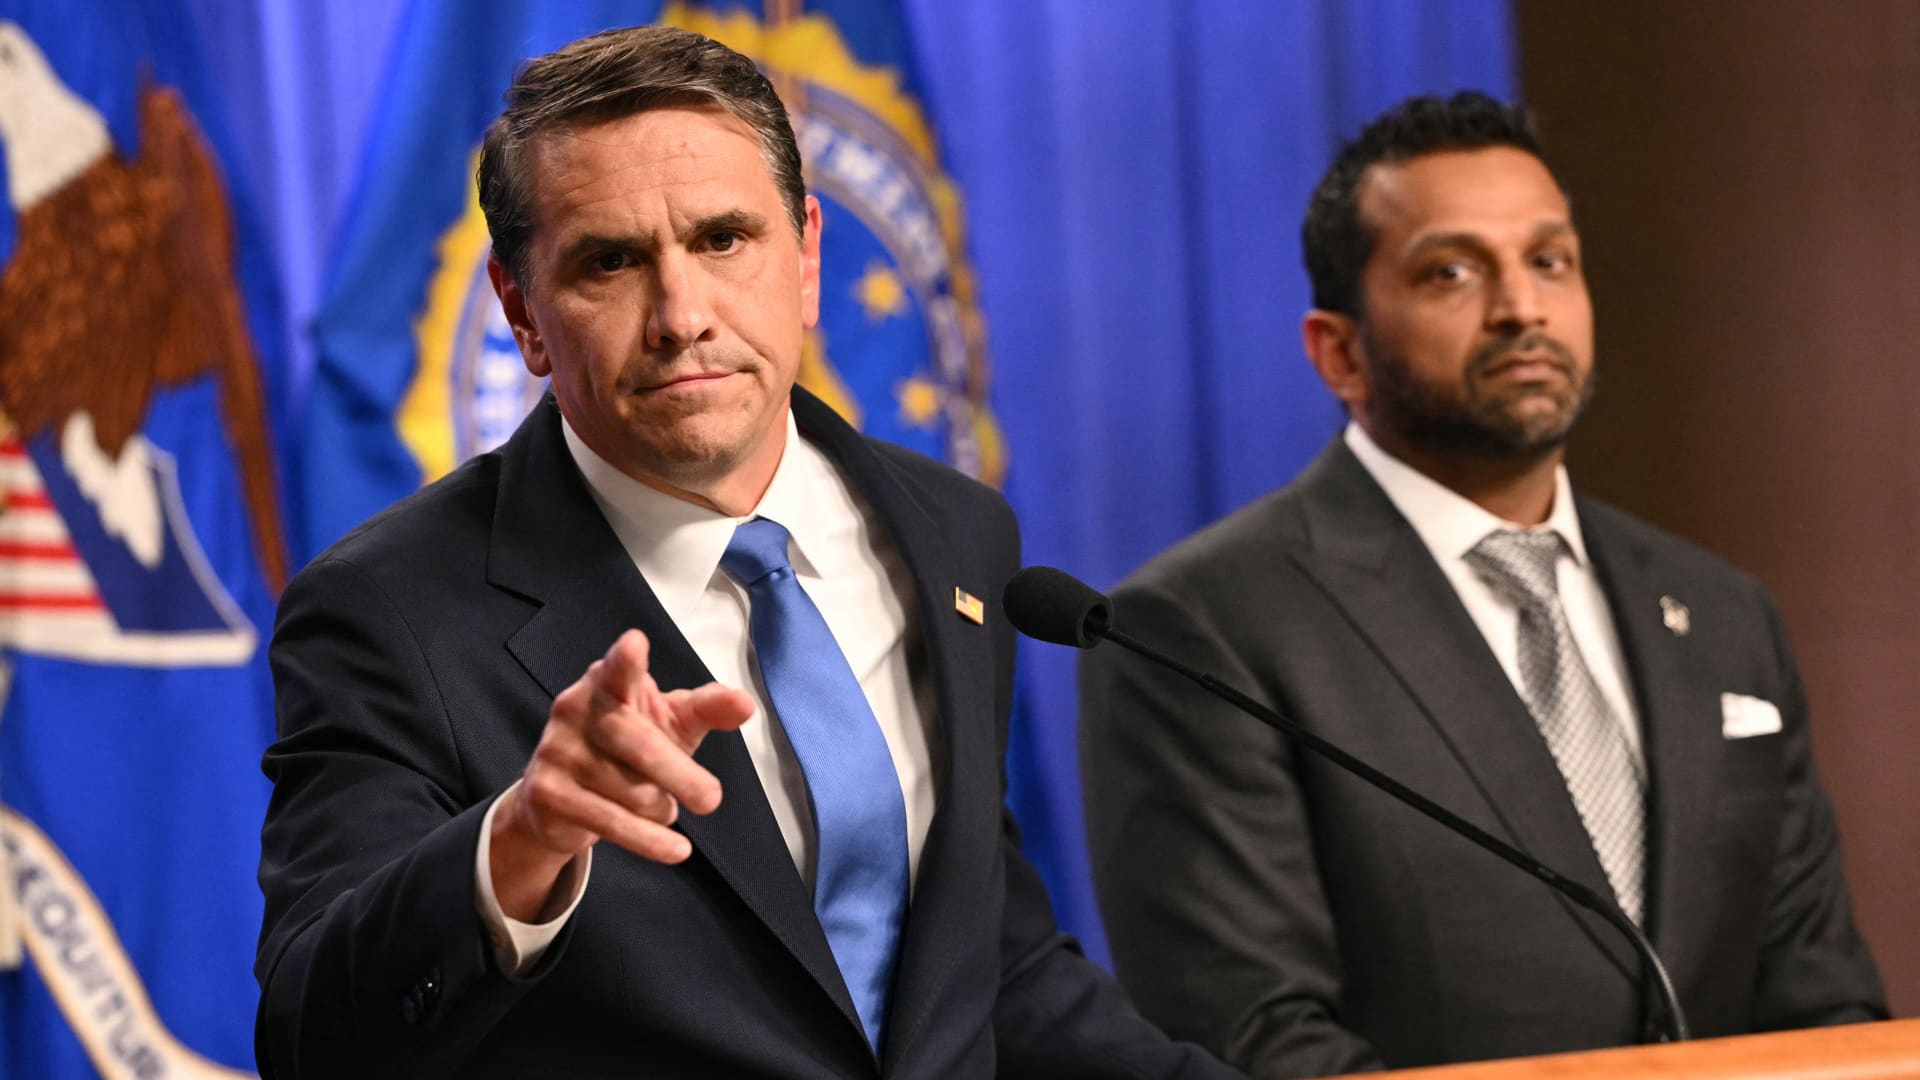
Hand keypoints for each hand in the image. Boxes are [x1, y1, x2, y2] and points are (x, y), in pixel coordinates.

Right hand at [490, 629, 753, 919]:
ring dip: (661, 807)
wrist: (560, 799)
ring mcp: (556, 751)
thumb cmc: (629, 746)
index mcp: (606, 682)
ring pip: (629, 790)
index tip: (634, 644)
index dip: (625, 660)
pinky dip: (648, 839)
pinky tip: (676, 848)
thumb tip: (746, 704)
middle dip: (677, 773)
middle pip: (636, 742)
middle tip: (713, 800)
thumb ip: (707, 709)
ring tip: (664, 807)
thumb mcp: (671, 722)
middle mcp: (574, 709)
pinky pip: (609, 821)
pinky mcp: (547, 793)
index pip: (618, 670)